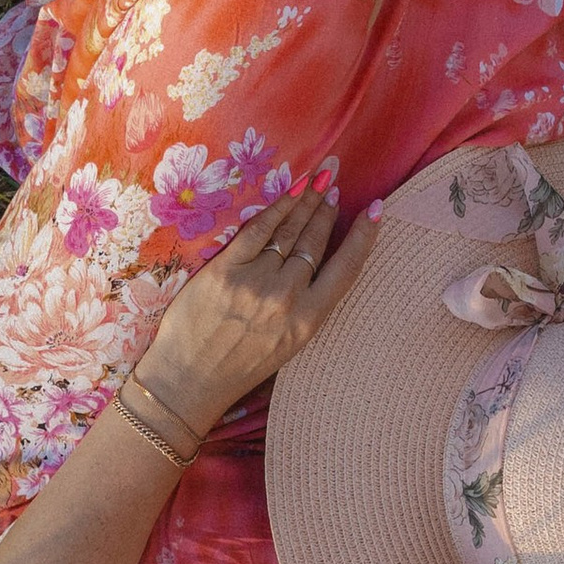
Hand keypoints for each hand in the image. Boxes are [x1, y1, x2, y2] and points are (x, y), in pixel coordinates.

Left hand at [135, 177, 382, 437]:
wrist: (187, 382)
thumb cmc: (238, 368)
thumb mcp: (287, 345)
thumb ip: (304, 306)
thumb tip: (316, 262)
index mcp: (307, 322)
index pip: (346, 268)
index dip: (363, 236)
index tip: (375, 210)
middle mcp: (286, 298)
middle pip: (314, 242)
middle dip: (327, 206)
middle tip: (335, 181)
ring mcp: (255, 282)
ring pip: (289, 232)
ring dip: (306, 201)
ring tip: (317, 180)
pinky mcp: (224, 270)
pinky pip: (257, 230)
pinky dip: (277, 208)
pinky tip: (290, 191)